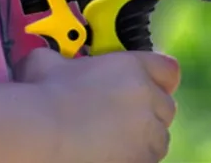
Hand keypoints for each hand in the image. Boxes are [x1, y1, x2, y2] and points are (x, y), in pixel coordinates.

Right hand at [14, 47, 179, 162]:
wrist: (42, 133)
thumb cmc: (43, 94)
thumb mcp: (50, 61)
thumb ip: (65, 58)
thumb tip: (54, 61)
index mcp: (132, 67)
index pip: (168, 70)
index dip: (157, 79)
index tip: (143, 87)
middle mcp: (147, 98)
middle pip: (166, 107)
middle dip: (149, 112)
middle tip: (121, 119)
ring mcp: (147, 134)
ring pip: (159, 139)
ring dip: (143, 139)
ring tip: (116, 143)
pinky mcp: (142, 161)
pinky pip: (148, 160)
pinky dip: (135, 158)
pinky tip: (111, 156)